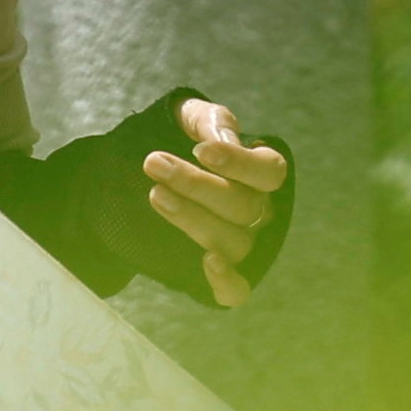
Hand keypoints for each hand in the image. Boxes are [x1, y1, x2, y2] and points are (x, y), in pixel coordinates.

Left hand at [144, 98, 289, 308]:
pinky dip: (226, 281)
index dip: (239, 163)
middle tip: (154, 163)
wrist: (142, 178)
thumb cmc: (178, 142)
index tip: (200, 150)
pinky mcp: (220, 274)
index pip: (268, 171)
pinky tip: (207, 262)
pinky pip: (236, 290)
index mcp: (259, 173)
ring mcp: (242, 244)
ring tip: (155, 194)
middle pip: (243, 206)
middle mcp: (258, 211)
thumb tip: (222, 141)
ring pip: (233, 241)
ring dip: (193, 219)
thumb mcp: (189, 119)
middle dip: (196, 184)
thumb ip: (208, 122)